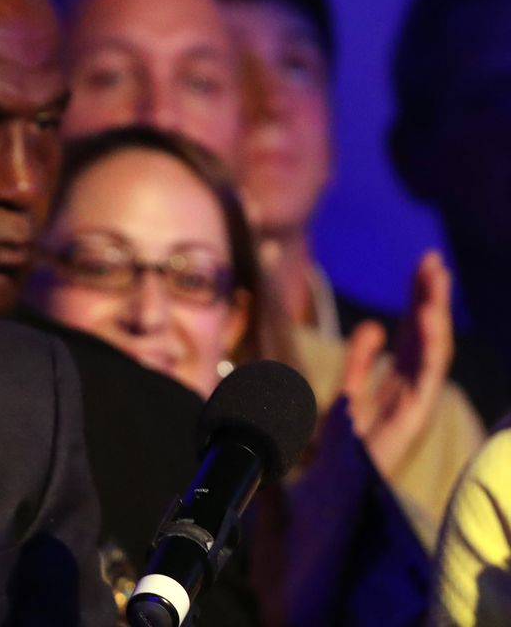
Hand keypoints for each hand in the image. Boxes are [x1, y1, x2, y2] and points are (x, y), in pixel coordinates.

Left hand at [337, 249, 454, 480]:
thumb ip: (360, 364)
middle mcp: (407, 396)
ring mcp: (412, 409)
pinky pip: (425, 379)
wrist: (323, 498)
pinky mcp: (410, 423)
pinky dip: (429, 347)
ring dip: (434, 313)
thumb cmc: (336, 456)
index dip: (416, 302)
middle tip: (431, 260)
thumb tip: (376, 326)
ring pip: (430, 352)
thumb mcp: (341, 397)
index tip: (420, 269)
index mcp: (393, 389)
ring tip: (434, 276)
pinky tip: (427, 316)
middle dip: (429, 300)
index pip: (409, 338)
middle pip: (422, 339)